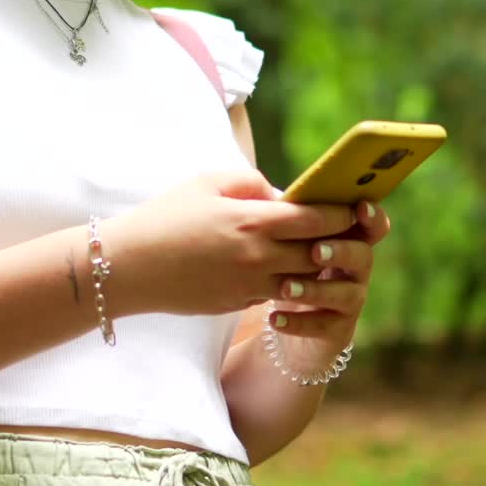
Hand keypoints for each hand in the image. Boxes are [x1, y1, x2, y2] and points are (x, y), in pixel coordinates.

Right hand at [105, 169, 363, 319]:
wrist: (130, 266)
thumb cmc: (166, 215)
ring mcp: (249, 285)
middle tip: (355, 231)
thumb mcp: (208, 182)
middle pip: (317, 252)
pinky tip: (287, 269)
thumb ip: (251, 182)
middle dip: (338, 242)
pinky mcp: (238, 303)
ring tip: (327, 253)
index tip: (356, 206)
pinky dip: (286, 281)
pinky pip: (275, 292)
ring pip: (302, 280)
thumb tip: (281, 194)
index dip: (340, 213)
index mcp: (252, 221)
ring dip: (316, 267)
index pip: (315, 219)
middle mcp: (257, 257)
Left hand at [266, 199, 389, 370]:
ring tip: (285, 287)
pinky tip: (274, 319)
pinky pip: (323, 327)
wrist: (286, 324)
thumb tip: (275, 197)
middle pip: (363, 256)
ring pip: (344, 295)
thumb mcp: (289, 241)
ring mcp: (349, 303)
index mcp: (348, 241)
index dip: (372, 217)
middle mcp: (356, 271)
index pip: (372, 226)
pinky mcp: (336, 332)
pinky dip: (298, 322)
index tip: (360, 207)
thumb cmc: (288, 267)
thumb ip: (290, 218)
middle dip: (341, 251)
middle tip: (315, 251)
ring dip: (315, 289)